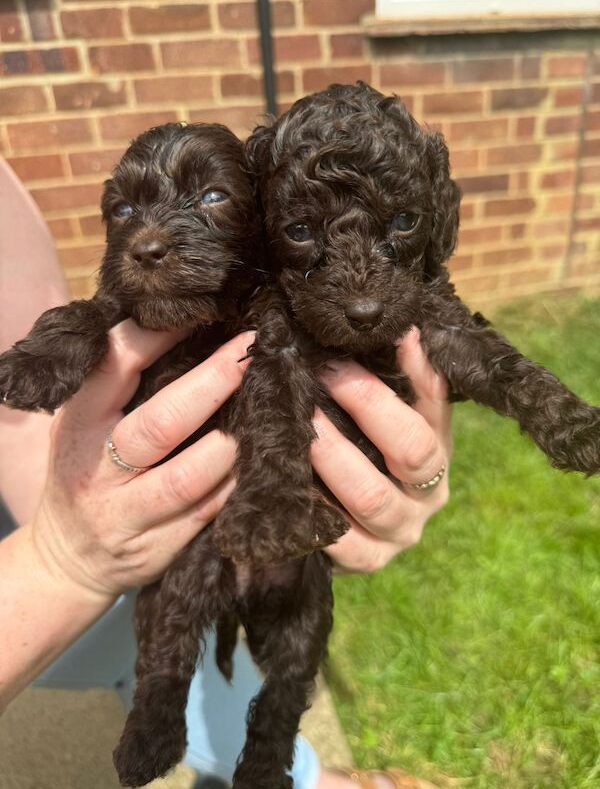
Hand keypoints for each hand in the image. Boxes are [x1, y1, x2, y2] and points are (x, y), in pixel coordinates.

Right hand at [31, 322, 253, 599]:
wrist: (68, 558)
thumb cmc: (86, 470)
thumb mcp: (83, 423)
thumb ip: (118, 386)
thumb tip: (184, 329)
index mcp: (78, 424)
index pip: (115, 369)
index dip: (158, 336)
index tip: (201, 311)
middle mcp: (97, 469)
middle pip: (161, 424)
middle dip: (213, 383)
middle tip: (251, 353)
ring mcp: (127, 514)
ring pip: (190, 476)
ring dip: (236, 440)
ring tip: (270, 404)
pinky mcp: (157, 548)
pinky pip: (208, 512)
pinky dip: (239, 482)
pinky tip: (265, 455)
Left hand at [311, 327, 450, 572]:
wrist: (362, 522)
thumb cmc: (372, 452)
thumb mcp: (396, 416)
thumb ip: (407, 380)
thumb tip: (406, 332)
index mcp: (440, 450)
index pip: (432, 406)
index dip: (397, 373)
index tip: (346, 351)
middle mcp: (430, 494)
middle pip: (410, 449)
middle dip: (362, 405)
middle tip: (316, 375)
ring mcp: (401, 532)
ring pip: (372, 496)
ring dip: (331, 455)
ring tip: (298, 424)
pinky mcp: (369, 561)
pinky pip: (343, 542)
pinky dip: (316, 510)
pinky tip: (287, 482)